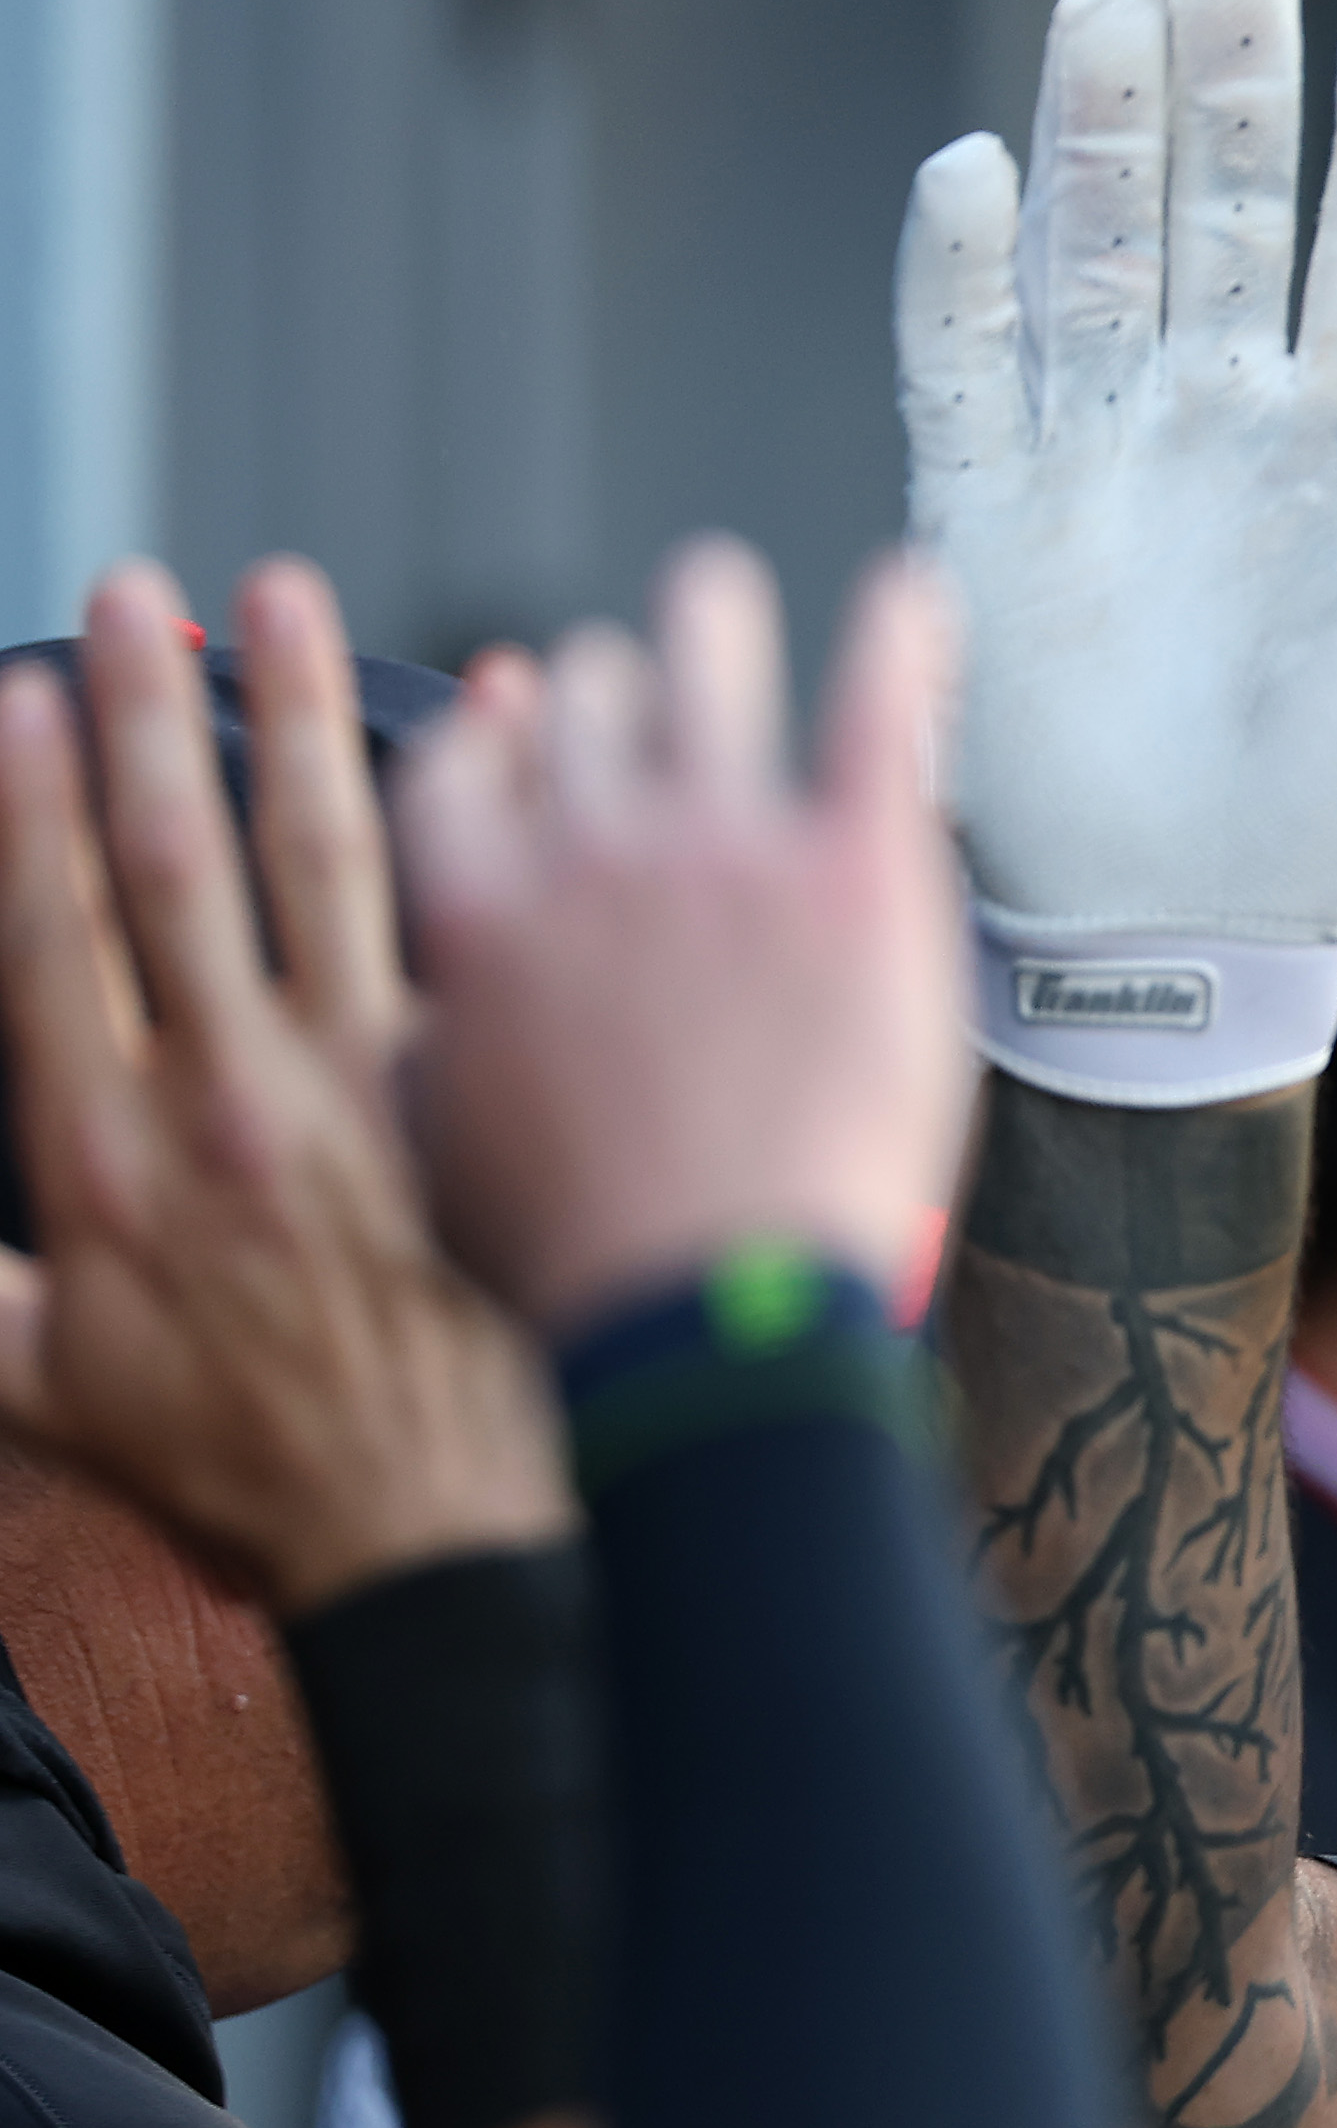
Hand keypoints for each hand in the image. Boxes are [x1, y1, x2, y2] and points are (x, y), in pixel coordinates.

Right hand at [0, 563, 568, 1610]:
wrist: (436, 1533)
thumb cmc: (253, 1468)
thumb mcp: (48, 1389)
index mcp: (104, 1151)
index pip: (50, 932)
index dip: (27, 804)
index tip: (23, 693)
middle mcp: (227, 1096)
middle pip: (173, 861)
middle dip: (145, 712)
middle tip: (143, 594)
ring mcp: (366, 1090)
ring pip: (328, 860)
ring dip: (301, 717)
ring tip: (280, 604)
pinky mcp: (485, 1100)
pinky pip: (482, 918)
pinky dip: (492, 804)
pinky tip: (499, 714)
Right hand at [395, 541, 975, 1337]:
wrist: (712, 1305)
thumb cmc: (590, 1266)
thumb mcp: (447, 1157)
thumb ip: (440, 1057)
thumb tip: (431, 1035)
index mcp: (479, 917)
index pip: (462, 771)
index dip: (491, 739)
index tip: (509, 720)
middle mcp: (589, 853)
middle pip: (583, 708)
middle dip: (606, 693)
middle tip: (635, 690)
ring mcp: (726, 846)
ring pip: (706, 667)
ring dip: (710, 623)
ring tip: (718, 597)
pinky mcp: (860, 863)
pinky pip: (876, 704)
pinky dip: (895, 633)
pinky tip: (909, 592)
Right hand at [899, 0, 1336, 1107]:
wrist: (1196, 920)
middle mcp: (1226, 411)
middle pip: (1231, 206)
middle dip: (1234, 83)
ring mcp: (1103, 442)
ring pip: (1098, 243)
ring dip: (1100, 128)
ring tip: (1115, 6)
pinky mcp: (984, 497)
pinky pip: (962, 358)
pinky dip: (964, 270)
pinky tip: (977, 175)